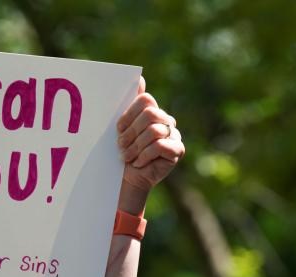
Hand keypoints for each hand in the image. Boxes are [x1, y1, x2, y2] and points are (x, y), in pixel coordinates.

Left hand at [116, 77, 184, 207]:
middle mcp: (166, 120)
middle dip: (131, 133)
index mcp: (152, 111)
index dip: (128, 116)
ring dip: (135, 147)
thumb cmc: (122, 152)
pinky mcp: (177, 150)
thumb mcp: (120, 129)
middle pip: (150, 114)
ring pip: (154, 131)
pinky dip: (144, 156)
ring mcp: (174, 134)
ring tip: (128, 157)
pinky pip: (160, 146)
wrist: (126, 179)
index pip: (144, 100)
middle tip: (121, 146)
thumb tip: (139, 77)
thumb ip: (128, 105)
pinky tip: (139, 163)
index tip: (118, 130)